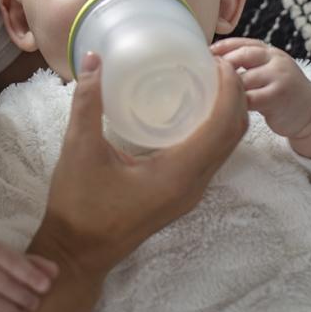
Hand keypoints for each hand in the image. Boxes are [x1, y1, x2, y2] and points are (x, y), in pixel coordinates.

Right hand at [30, 52, 248, 277]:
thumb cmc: (78, 206)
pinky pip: (210, 155)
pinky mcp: (182, 194)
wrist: (78, 253)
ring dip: (226, 112)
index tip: (217, 60)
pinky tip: (193, 109)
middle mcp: (193, 184)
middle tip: (215, 63)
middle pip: (232, 134)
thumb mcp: (79, 149)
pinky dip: (213, 128)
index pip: (222, 126)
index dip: (228, 90)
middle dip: (233, 96)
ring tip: (208, 79)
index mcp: (177, 174)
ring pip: (224, 146)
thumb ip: (88, 102)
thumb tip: (95, 59)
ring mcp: (190, 192)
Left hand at [210, 37, 310, 157]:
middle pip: (243, 56)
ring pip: (244, 78)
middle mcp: (276, 60)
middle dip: (222, 64)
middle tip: (204, 73)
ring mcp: (278, 78)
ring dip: (226, 85)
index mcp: (271, 52)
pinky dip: (236, 101)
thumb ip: (249, 64)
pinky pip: (250, 98)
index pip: (243, 43)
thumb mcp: (270, 70)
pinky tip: (226, 106)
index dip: (222, 47)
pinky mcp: (278, 97)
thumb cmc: (282, 91)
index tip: (205, 54)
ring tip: (212, 91)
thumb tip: (214, 62)